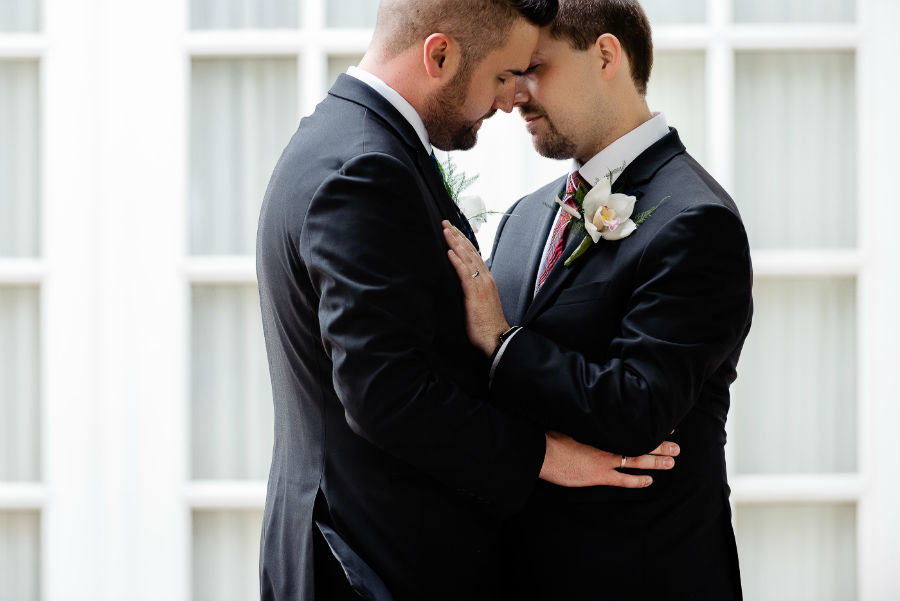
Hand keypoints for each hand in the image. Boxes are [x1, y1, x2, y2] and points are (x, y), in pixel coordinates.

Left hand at [442, 221, 509, 355]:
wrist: (496, 337)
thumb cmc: (487, 323)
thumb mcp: (479, 301)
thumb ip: (472, 289)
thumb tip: (462, 282)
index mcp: (486, 279)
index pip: (474, 254)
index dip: (463, 241)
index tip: (453, 230)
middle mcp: (485, 278)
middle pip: (470, 251)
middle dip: (457, 235)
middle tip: (446, 222)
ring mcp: (481, 284)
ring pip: (467, 258)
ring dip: (455, 243)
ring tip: (446, 230)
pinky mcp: (475, 293)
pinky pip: (465, 273)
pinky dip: (457, 261)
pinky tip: (449, 252)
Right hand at [539, 431, 678, 487]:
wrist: (542, 450)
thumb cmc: (552, 433)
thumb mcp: (571, 420)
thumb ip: (586, 419)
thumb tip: (591, 409)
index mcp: (602, 429)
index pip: (631, 427)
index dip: (648, 426)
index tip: (661, 425)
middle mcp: (608, 443)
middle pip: (639, 443)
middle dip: (660, 445)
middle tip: (677, 446)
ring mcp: (604, 460)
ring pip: (637, 459)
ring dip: (656, 460)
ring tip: (672, 461)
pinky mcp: (598, 475)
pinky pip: (623, 479)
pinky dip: (637, 480)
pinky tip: (649, 481)